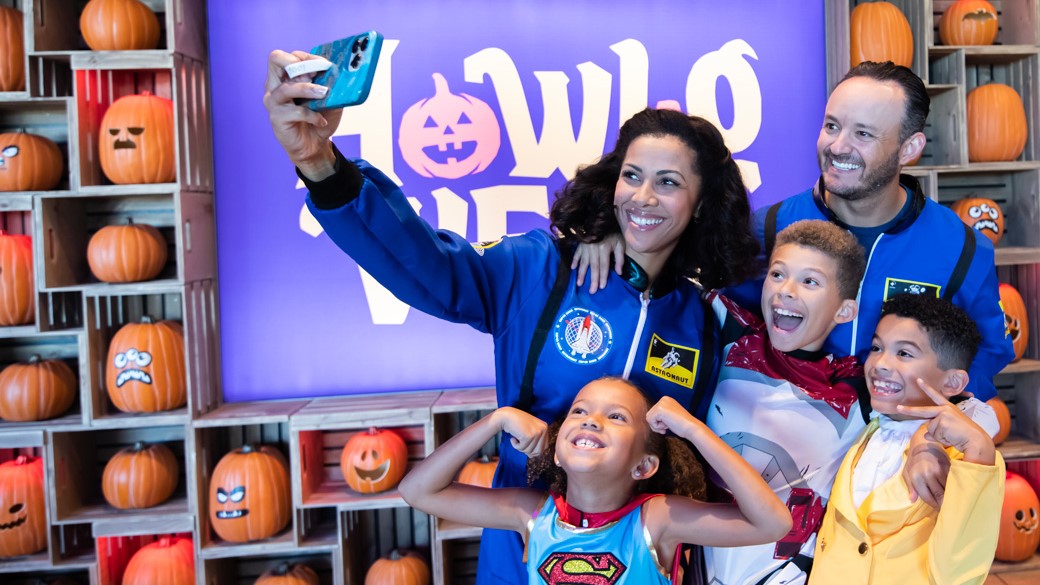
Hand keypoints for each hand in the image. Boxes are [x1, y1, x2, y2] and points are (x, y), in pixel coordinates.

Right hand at [262, 50, 342, 177]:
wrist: (314, 144)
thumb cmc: (319, 118)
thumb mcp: (329, 97)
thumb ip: (330, 83)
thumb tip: (340, 72)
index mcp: (284, 76)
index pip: (288, 55)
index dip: (305, 57)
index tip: (323, 66)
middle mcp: (274, 85)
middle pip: (275, 59)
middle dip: (298, 64)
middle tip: (315, 75)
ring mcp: (274, 102)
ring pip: (286, 88)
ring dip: (307, 89)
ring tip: (323, 93)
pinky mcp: (277, 118)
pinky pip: (295, 112)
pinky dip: (312, 115)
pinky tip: (321, 121)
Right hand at [494, 407, 548, 456]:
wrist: (506, 416)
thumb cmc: (517, 424)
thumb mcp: (530, 430)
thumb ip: (535, 442)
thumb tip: (533, 456)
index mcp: (545, 427)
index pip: (545, 447)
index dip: (534, 449)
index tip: (526, 444)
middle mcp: (543, 429)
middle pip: (539, 451)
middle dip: (528, 450)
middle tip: (520, 442)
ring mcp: (537, 432)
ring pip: (530, 451)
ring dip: (520, 447)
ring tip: (516, 438)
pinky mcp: (528, 436)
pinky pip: (522, 448)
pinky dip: (515, 445)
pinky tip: (513, 438)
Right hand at [572, 234, 624, 293]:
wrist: (599, 217)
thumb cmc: (612, 231)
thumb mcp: (620, 242)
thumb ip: (620, 257)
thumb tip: (619, 272)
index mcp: (604, 249)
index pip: (604, 266)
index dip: (603, 276)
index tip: (602, 287)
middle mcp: (594, 249)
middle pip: (594, 267)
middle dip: (592, 279)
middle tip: (591, 291)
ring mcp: (586, 247)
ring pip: (583, 262)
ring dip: (581, 274)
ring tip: (579, 284)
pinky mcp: (580, 244)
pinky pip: (576, 254)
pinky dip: (574, 261)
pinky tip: (573, 269)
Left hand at [646, 396, 697, 435]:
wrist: (691, 427)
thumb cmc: (682, 425)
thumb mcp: (670, 416)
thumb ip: (661, 415)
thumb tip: (649, 418)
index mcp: (666, 399)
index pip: (653, 412)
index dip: (658, 422)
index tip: (668, 425)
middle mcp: (663, 399)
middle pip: (649, 414)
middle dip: (656, 424)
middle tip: (666, 427)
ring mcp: (661, 403)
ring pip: (648, 418)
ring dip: (656, 426)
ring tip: (667, 426)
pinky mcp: (659, 409)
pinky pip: (650, 421)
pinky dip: (657, 427)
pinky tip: (667, 426)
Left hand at [897, 378, 989, 453]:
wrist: (976, 441)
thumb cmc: (965, 436)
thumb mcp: (949, 430)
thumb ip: (936, 430)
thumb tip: (926, 434)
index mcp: (949, 408)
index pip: (936, 396)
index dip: (926, 388)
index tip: (918, 380)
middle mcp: (945, 409)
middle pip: (923, 411)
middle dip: (909, 410)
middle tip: (898, 408)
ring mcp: (943, 414)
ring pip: (931, 428)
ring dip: (939, 435)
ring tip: (953, 436)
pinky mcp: (941, 421)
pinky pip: (934, 434)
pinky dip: (941, 438)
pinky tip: (952, 437)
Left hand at [901, 441, 949, 507]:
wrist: (923, 443)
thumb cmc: (914, 461)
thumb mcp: (906, 473)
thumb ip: (910, 487)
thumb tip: (912, 500)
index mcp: (917, 477)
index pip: (928, 498)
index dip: (934, 506)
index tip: (939, 510)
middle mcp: (928, 474)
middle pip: (940, 495)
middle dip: (944, 504)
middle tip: (949, 510)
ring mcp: (939, 470)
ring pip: (948, 488)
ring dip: (951, 496)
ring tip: (954, 502)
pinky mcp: (948, 466)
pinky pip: (953, 480)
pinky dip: (955, 487)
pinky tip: (956, 491)